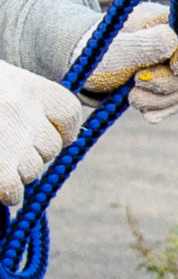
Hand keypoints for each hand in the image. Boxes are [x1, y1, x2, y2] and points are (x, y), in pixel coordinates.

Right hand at [0, 59, 83, 211]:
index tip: (39, 127)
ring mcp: (8, 140)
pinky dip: (7, 192)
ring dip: (17, 171)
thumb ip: (30, 108)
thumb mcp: (2, 87)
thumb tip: (67, 140)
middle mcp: (22, 113)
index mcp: (29, 87)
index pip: (69, 114)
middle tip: (1, 141)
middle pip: (50, 146)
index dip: (58, 127)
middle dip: (30, 150)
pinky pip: (14, 191)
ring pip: (34, 170)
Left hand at [74, 0, 177, 121]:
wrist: (87, 69)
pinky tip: (147, 115)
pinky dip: (163, 109)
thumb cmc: (95, 52)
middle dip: (166, 81)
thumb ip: (140, 43)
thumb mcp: (112, 48)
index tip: (175, 66)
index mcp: (163, 20)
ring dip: (161, 98)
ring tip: (131, 98)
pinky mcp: (173, 85)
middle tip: (135, 83)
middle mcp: (177, 41)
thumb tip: (172, 39)